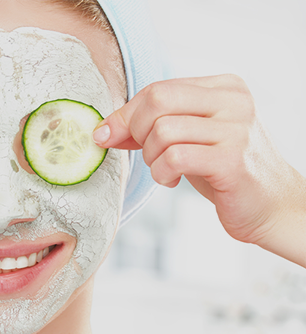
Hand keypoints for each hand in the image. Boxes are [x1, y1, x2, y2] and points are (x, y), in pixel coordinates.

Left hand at [93, 74, 305, 265]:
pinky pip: (175, 158)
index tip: (108, 135)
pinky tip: (173, 180)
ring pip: (162, 131)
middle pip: (157, 101)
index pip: (157, 89)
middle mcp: (232, 101)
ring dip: (151, 157)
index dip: (126, 114)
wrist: (269, 205)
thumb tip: (104, 130)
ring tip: (165, 170)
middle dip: (136, 132)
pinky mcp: (232, 160)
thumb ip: (151, 126)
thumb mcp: (187, 138)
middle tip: (148, 155)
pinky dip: (162, 172)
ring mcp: (236, 129)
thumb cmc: (222, 169)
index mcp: (222, 87)